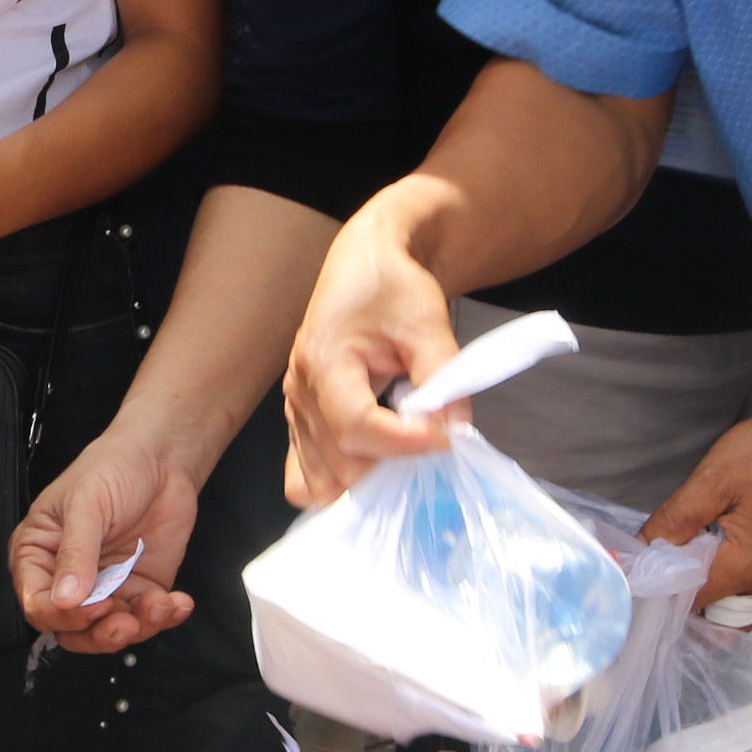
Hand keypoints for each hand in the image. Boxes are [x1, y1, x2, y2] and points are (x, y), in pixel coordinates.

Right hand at [12, 427, 201, 652]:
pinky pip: (145, 618)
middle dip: (98, 632)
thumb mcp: (87, 505)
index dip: (61, 614)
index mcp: (39, 553)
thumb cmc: (113, 467)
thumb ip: (75, 553)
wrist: (162, 458)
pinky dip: (163, 618)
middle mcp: (68, 576)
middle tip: (123, 620)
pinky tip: (175, 603)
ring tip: (157, 606)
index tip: (91, 607)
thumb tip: (64, 598)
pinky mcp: (138, 588)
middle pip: (70, 627)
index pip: (36, 603)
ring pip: (108, 631)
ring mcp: (105, 585)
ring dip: (135, 628)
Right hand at [280, 210, 466, 509]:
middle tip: (431, 446)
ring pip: (322, 481)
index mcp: (323, 362)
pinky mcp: (300, 422)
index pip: (355, 427)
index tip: (445, 438)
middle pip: (340, 463)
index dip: (404, 443)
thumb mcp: (426, 322)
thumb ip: (443, 377)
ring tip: (406, 458)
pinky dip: (339, 485)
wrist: (365, 266)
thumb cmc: (393, 288)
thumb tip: (456, 431)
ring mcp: (295, 411)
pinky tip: (373, 469)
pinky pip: (304, 477)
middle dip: (392, 465)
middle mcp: (299, 392)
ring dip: (369, 481)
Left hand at [643, 413, 751, 604]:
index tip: (633, 572)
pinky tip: (703, 553)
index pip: (690, 598)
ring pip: (727, 597)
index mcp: (744, 565)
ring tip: (674, 556)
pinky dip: (719, 576)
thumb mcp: (714, 480)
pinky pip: (743, 584)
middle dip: (678, 589)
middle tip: (650, 564)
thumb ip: (675, 521)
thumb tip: (640, 553)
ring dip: (699, 584)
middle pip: (710, 604)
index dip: (656, 589)